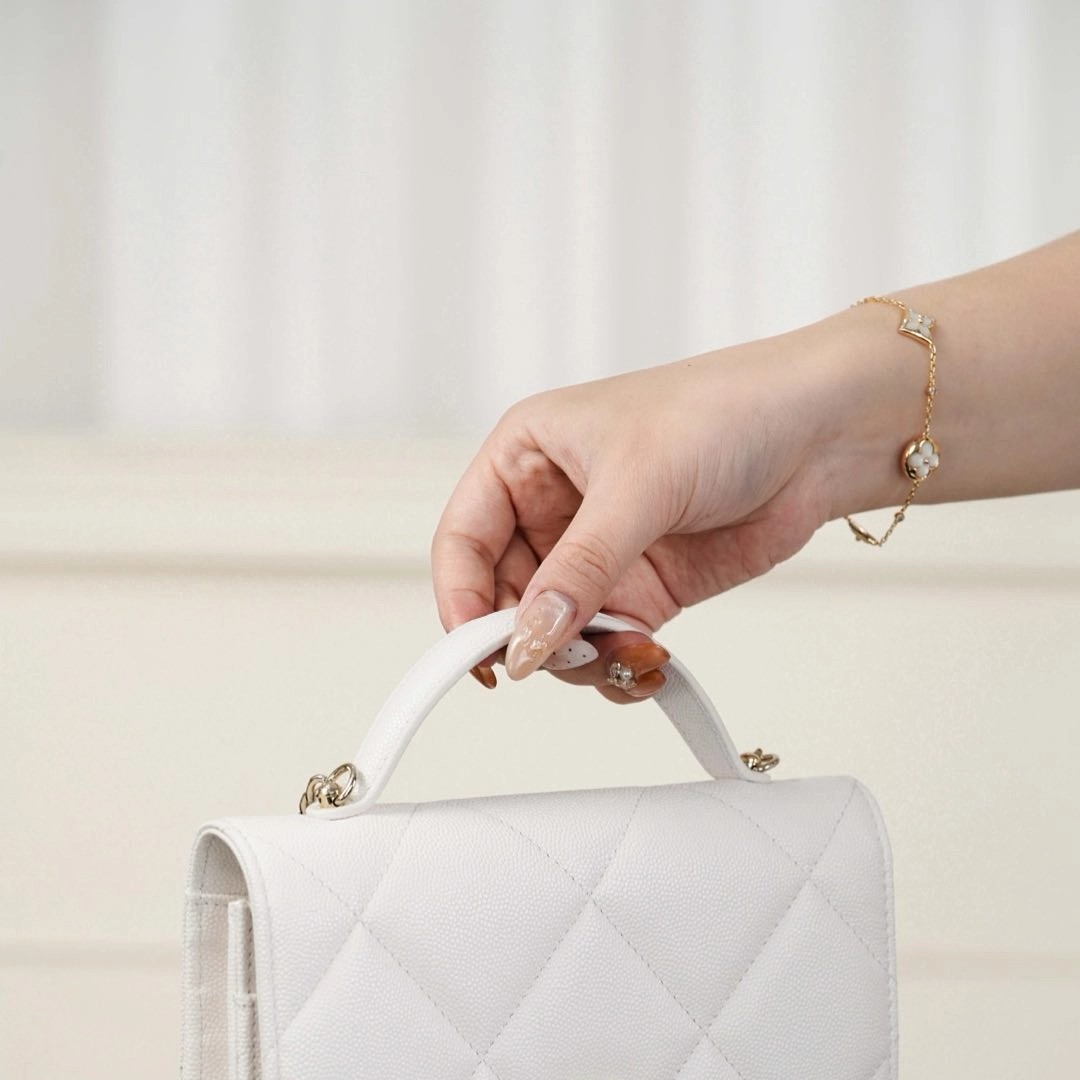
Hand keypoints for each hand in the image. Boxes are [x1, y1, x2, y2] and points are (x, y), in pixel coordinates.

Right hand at [432, 317, 858, 697]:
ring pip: (554, 631)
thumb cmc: (725, 411)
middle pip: (504, 597)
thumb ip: (579, 569)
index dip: (461, 598)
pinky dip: (618, 666)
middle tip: (563, 657)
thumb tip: (529, 638)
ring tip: (626, 656)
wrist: (820, 434)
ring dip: (580, 659)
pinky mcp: (643, 589)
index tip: (481, 651)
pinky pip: (606, 645)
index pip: (464, 539)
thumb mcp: (637, 482)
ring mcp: (598, 554)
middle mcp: (553, 507)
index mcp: (526, 457)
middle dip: (529, 638)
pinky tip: (649, 662)